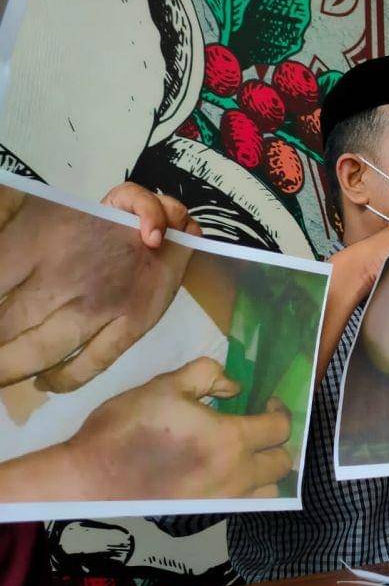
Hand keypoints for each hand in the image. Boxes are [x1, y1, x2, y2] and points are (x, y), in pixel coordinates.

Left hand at [0, 183, 199, 390]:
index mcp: (38, 241)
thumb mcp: (55, 201)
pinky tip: (46, 385)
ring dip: (14, 367)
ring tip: (1, 378)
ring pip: (45, 349)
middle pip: (8, 321)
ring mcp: (102, 305)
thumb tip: (45, 214)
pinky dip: (67, 378)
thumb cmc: (108, 216)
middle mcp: (67, 276)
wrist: (174, 228)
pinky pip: (94, 361)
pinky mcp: (133, 324)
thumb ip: (22, 205)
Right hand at [64, 358, 291, 498]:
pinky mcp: (207, 515)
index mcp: (230, 440)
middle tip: (261, 427)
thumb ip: (207, 375)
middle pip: (283, 463)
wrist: (91, 478)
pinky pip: (244, 504)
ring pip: (270, 490)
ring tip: (250, 455)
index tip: (270, 403)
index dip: (281, 411)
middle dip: (279, 442)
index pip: (279, 428)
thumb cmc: (128, 427)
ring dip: (268, 472)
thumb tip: (234, 387)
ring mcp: (224, 501)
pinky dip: (247, 490)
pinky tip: (227, 474)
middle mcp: (236, 475)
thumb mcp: (166, 385)